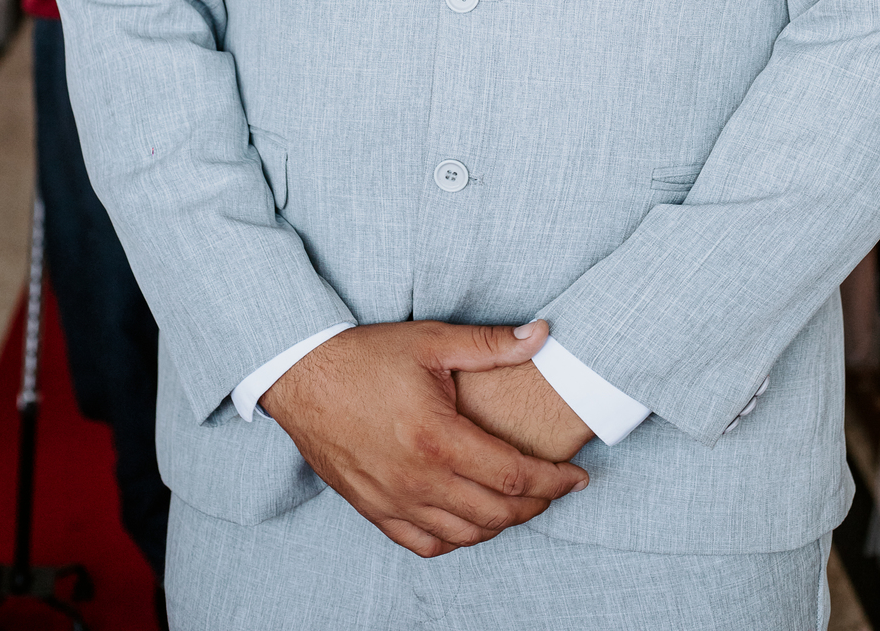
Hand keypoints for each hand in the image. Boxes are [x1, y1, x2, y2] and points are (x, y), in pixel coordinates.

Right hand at [261, 319, 588, 557]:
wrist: (303, 376)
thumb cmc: (367, 355)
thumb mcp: (432, 340)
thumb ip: (491, 344)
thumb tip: (543, 335)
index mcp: (438, 438)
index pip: (514, 476)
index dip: (554, 481)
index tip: (577, 476)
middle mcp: (418, 479)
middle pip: (496, 513)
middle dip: (537, 505)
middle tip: (557, 488)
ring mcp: (394, 500)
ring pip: (464, 534)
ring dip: (501, 524)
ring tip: (521, 503)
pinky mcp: (374, 509)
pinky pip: (425, 544)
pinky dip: (457, 540)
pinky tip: (471, 521)